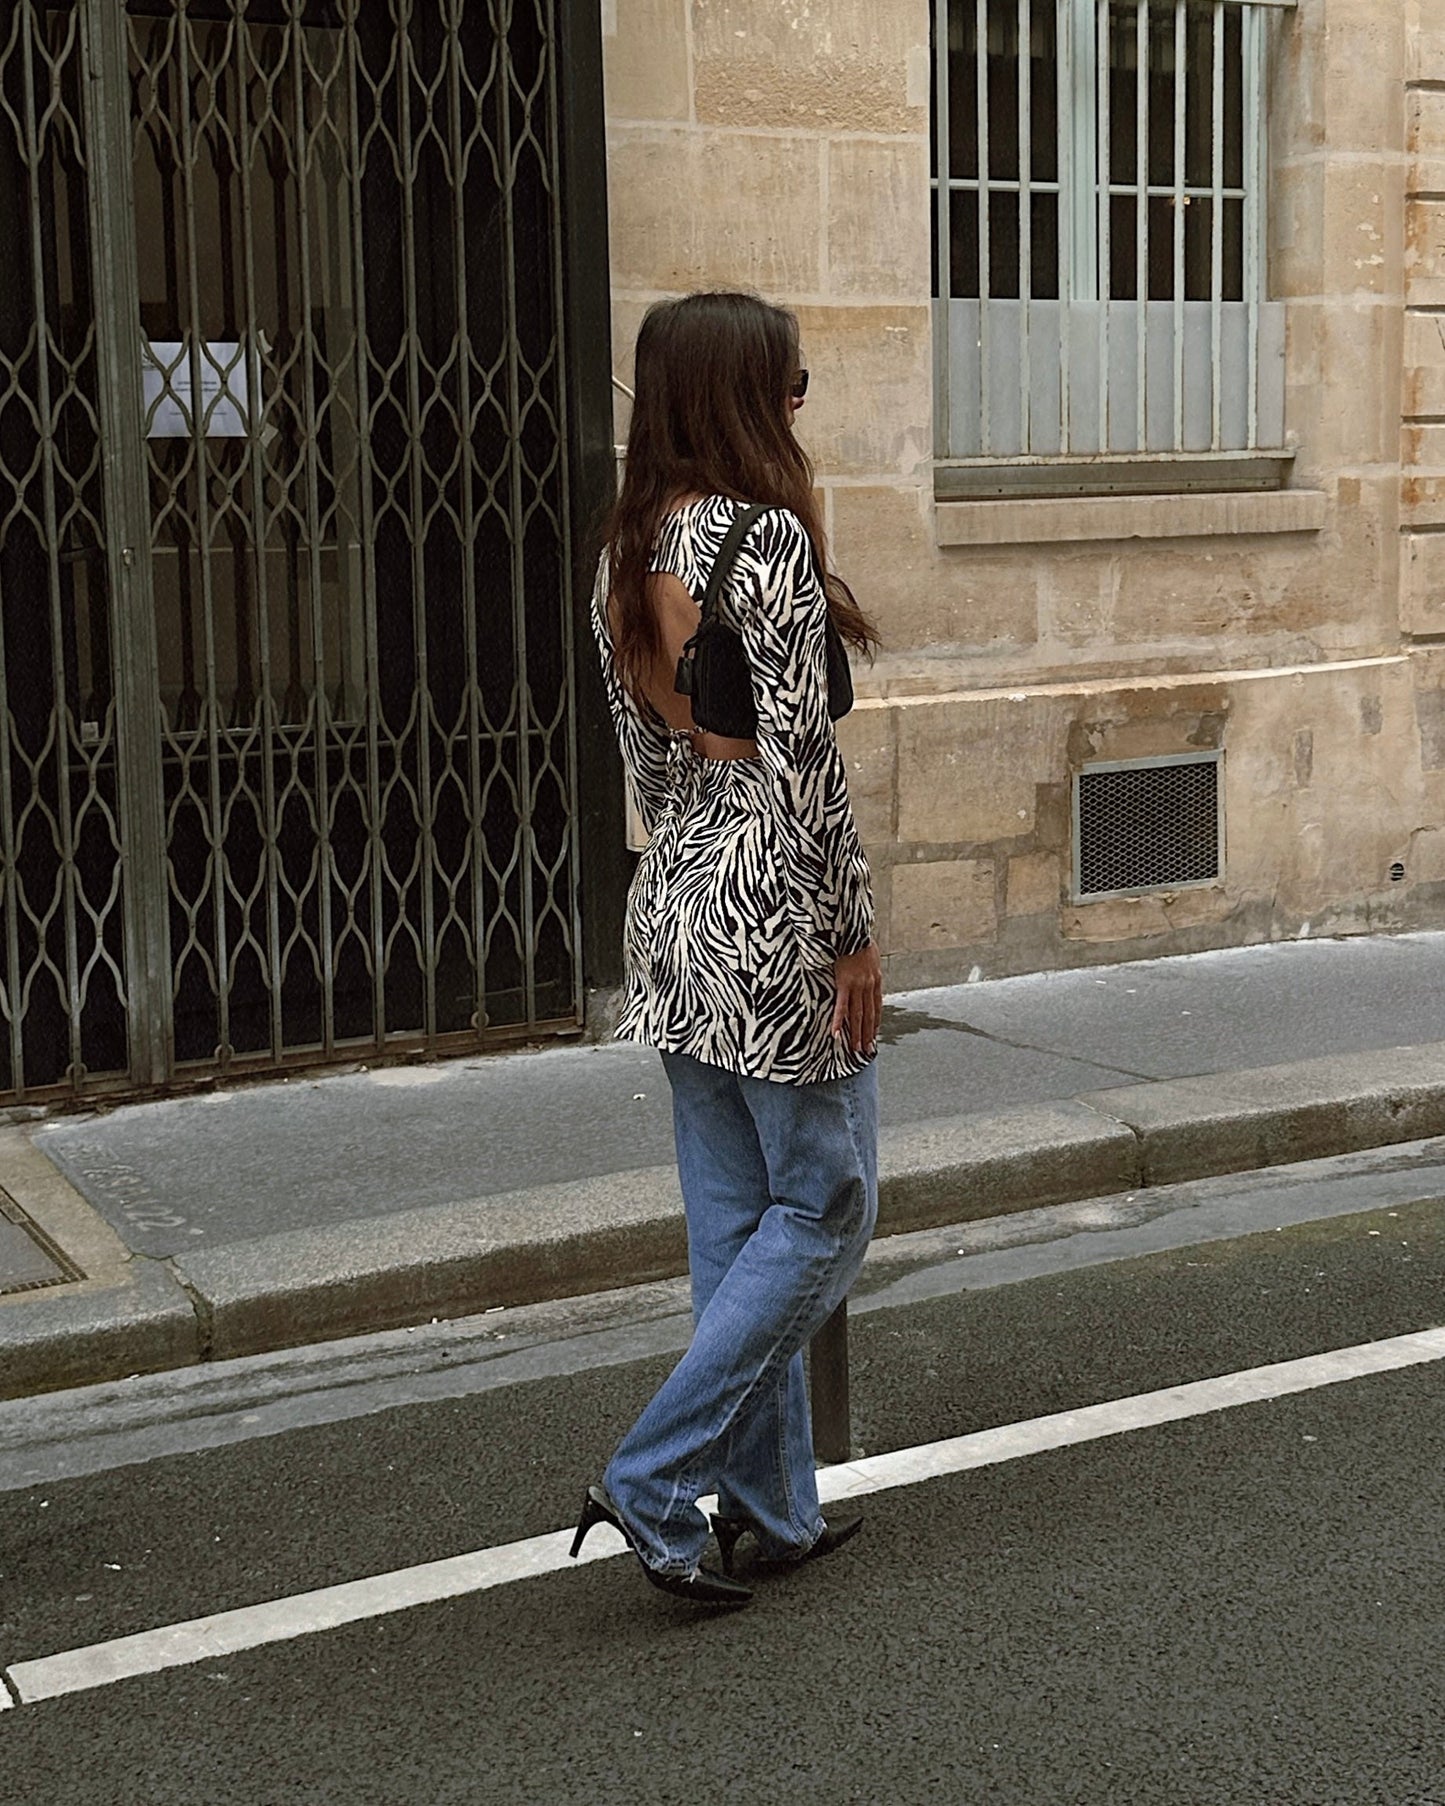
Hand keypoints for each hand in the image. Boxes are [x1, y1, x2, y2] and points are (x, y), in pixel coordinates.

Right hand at [831, 940, 882, 1055]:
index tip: (874, 1035)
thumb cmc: (858, 937)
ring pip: (857, 1015)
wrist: (853, 929)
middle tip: (866, 1050)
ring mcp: (857, 986)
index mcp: (875, 980)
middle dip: (867, 1034)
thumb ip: (868, 966)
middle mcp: (869, 986)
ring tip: (855, 1049)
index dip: (875, 1023)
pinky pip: (841, 1006)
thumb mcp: (869, 953)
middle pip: (869, 1015)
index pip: (877, 1007)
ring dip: (856, 1034)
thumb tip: (866, 969)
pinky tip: (836, 1034)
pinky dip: (839, 1022)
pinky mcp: (844, 984)